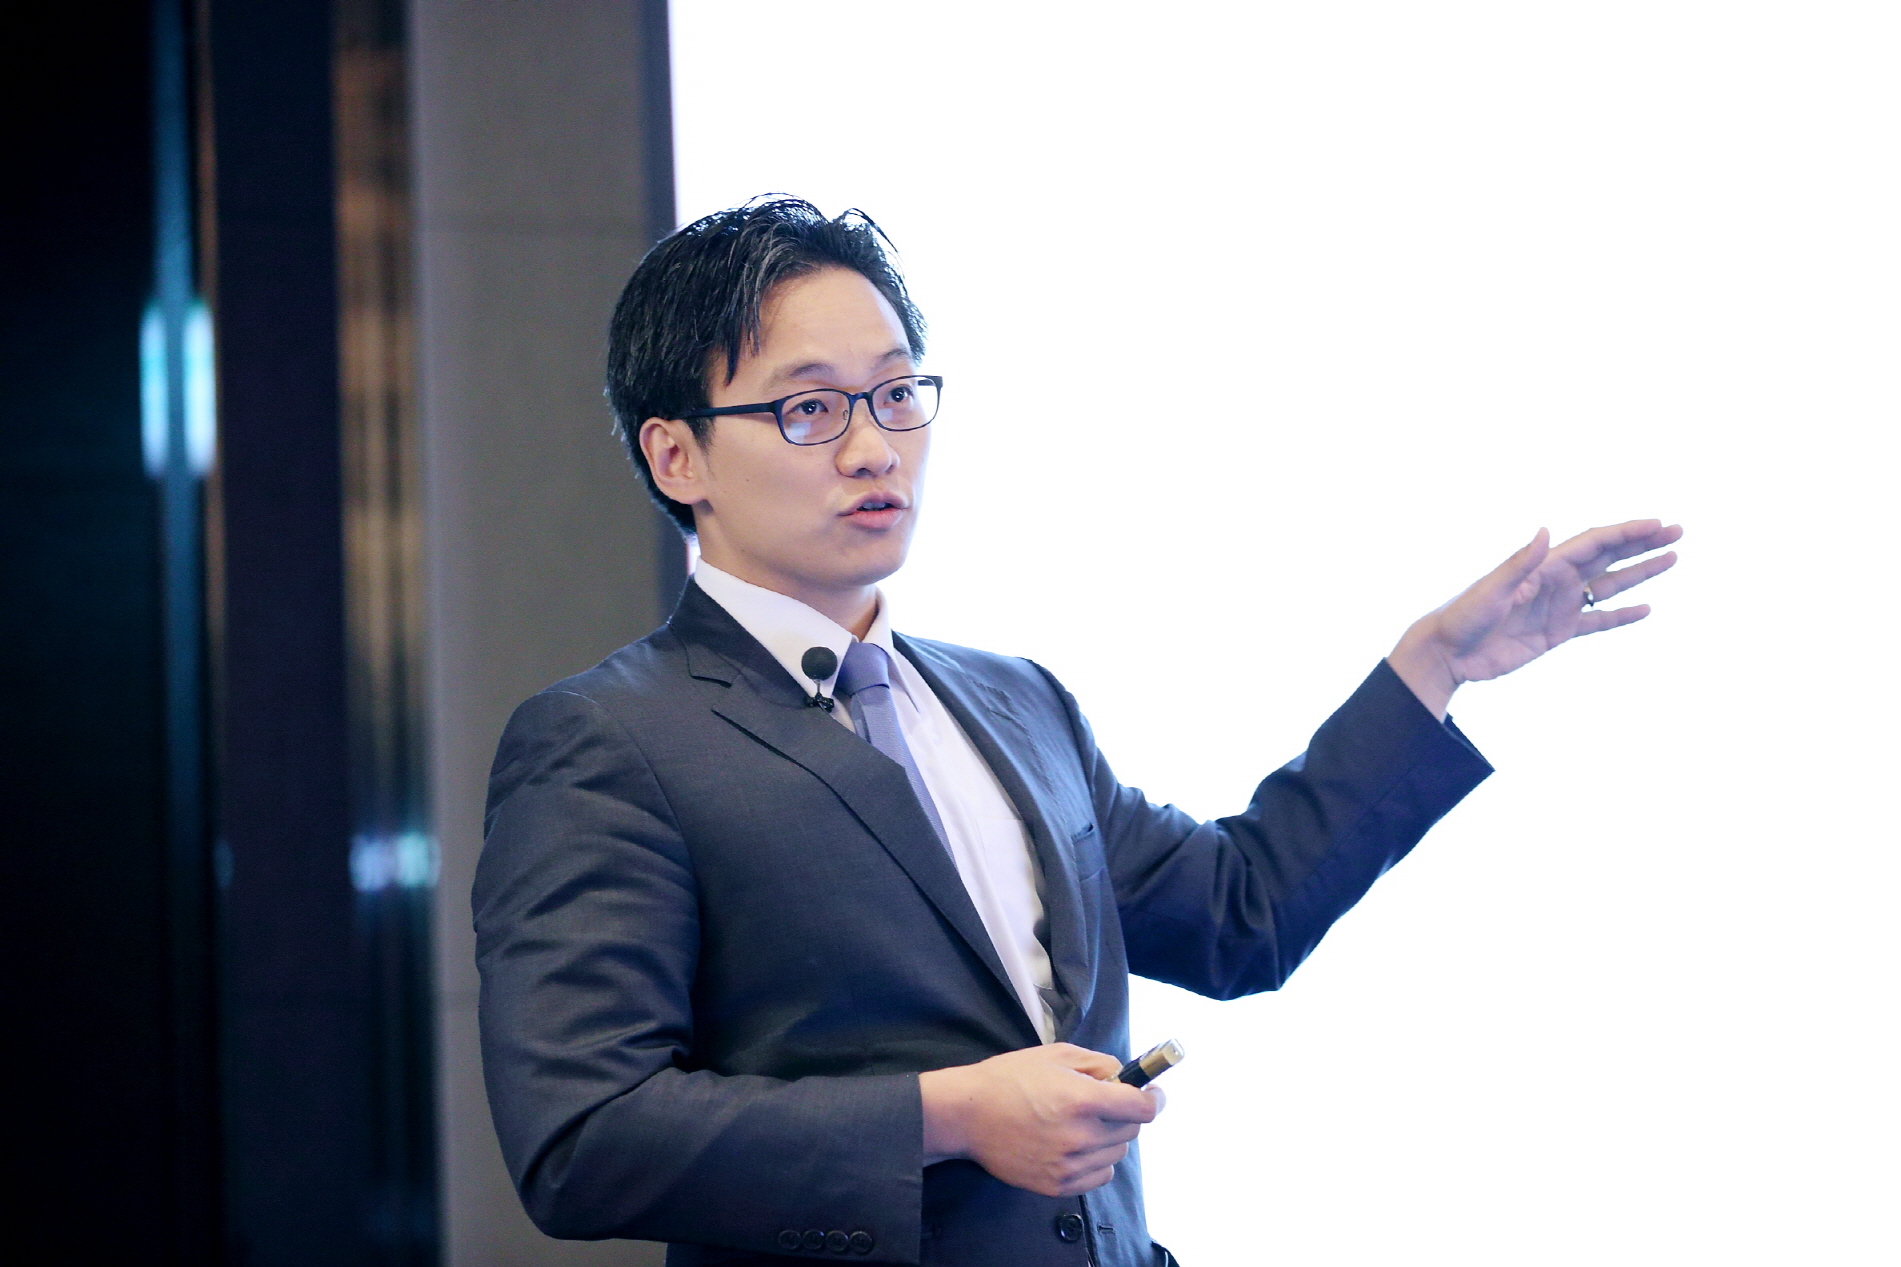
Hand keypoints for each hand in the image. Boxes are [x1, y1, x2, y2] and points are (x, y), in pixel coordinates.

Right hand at [918, 1044, 1163, 1196]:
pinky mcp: (1058, 1185)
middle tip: (1105, 1102)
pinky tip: (1076, 1144)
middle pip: (1132, 1130)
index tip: (1153, 1093)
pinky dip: (1097, 1160)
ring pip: (1117, 1153)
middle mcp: (1081, 1136)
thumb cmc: (1010, 1078)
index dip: (1154, 1098)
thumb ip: (1099, 1063)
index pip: (1142, 1108)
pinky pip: (1099, 1175)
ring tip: (1083, 1123)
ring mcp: (1069, 1165)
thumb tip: (1124, 1076)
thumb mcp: (1057, 1055)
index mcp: (1084, 1100)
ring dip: (1110, 1137)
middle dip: (1125, 1113)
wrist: (968, 1114)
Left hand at [1387, 519, 1682, 718]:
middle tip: (1677, 532)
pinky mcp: (1557, 633)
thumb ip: (1521, 563)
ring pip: (1609, 586)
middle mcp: (1556, 582)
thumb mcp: (1493, 590)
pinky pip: (1596, 621)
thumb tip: (1545, 531)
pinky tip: (1646, 609)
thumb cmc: (1464, 618)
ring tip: (1672, 560)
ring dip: (1639, 573)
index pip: (1594, 543)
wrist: (1449, 654)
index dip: (1627, 532)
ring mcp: (1559, 606)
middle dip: (1642, 544)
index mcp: (1544, 566)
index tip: (1657, 524)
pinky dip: (1621, 616)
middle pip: (1609, 557)